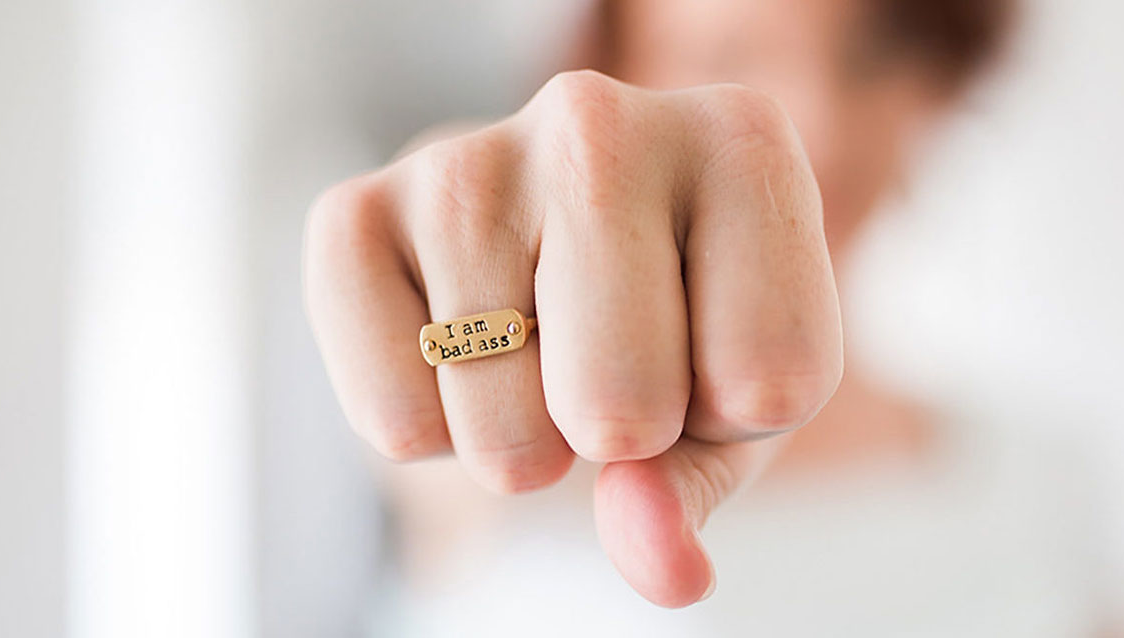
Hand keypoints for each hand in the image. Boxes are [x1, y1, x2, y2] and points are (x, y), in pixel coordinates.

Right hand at [303, 70, 841, 606]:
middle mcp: (599, 121)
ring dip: (523, 443)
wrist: (538, 253)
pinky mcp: (350, 215)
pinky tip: (456, 348)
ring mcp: (465, 159)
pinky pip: (397, 422)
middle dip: (620, 435)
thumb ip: (703, 489)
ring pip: (507, 432)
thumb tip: (665, 565)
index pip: (774, 377)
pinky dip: (430, 436)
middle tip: (607, 363)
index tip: (713, 345)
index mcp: (741, 143)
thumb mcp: (728, 409)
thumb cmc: (669, 325)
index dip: (739, 412)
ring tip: (532, 351)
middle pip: (626, 404)